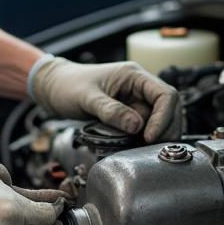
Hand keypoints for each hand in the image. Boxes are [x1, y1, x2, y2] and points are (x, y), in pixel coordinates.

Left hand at [30, 56, 179, 142]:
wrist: (54, 87)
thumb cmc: (68, 85)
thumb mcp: (86, 98)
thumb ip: (110, 111)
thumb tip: (136, 127)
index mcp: (134, 75)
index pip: (165, 95)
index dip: (163, 118)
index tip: (149, 136)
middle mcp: (139, 87)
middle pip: (169, 109)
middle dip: (164, 130)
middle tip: (150, 148)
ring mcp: (135, 100)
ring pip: (159, 120)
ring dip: (155, 136)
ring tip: (141, 149)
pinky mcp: (129, 113)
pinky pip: (144, 127)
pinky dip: (143, 139)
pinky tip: (134, 146)